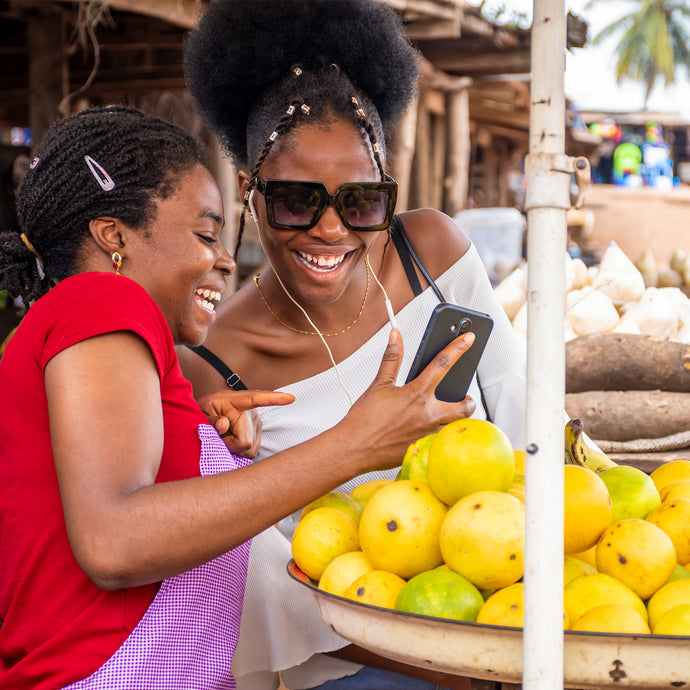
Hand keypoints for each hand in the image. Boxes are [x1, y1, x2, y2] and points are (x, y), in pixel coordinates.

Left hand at [198, 389, 294, 456]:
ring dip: (234, 449)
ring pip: (249, 450)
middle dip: (229, 445)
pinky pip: (250, 451)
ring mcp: (257, 423)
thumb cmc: (206, 410)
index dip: (274, 399)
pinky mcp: (258, 434)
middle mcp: (252, 412)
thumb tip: (223, 425)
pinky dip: (239, 451)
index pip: (257, 398)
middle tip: (218, 437)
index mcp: (237, 400)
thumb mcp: (202, 411)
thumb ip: (211, 420)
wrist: (211, 413)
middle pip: (244, 441)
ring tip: (225, 437)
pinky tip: (232, 441)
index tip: (291, 398)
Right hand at [340, 328, 475, 471]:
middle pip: (464, 406)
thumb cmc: (363, 420)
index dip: (458, 348)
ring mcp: (428, 434)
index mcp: (416, 394)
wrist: (354, 449)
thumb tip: (395, 336)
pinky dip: (444, 437)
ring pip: (457, 428)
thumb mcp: (379, 384)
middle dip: (468, 401)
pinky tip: (436, 434)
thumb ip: (391, 358)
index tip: (469, 338)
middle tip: (465, 397)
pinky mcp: (424, 449)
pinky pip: (443, 443)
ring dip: (458, 421)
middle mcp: (427, 415)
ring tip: (452, 416)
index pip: (443, 364)